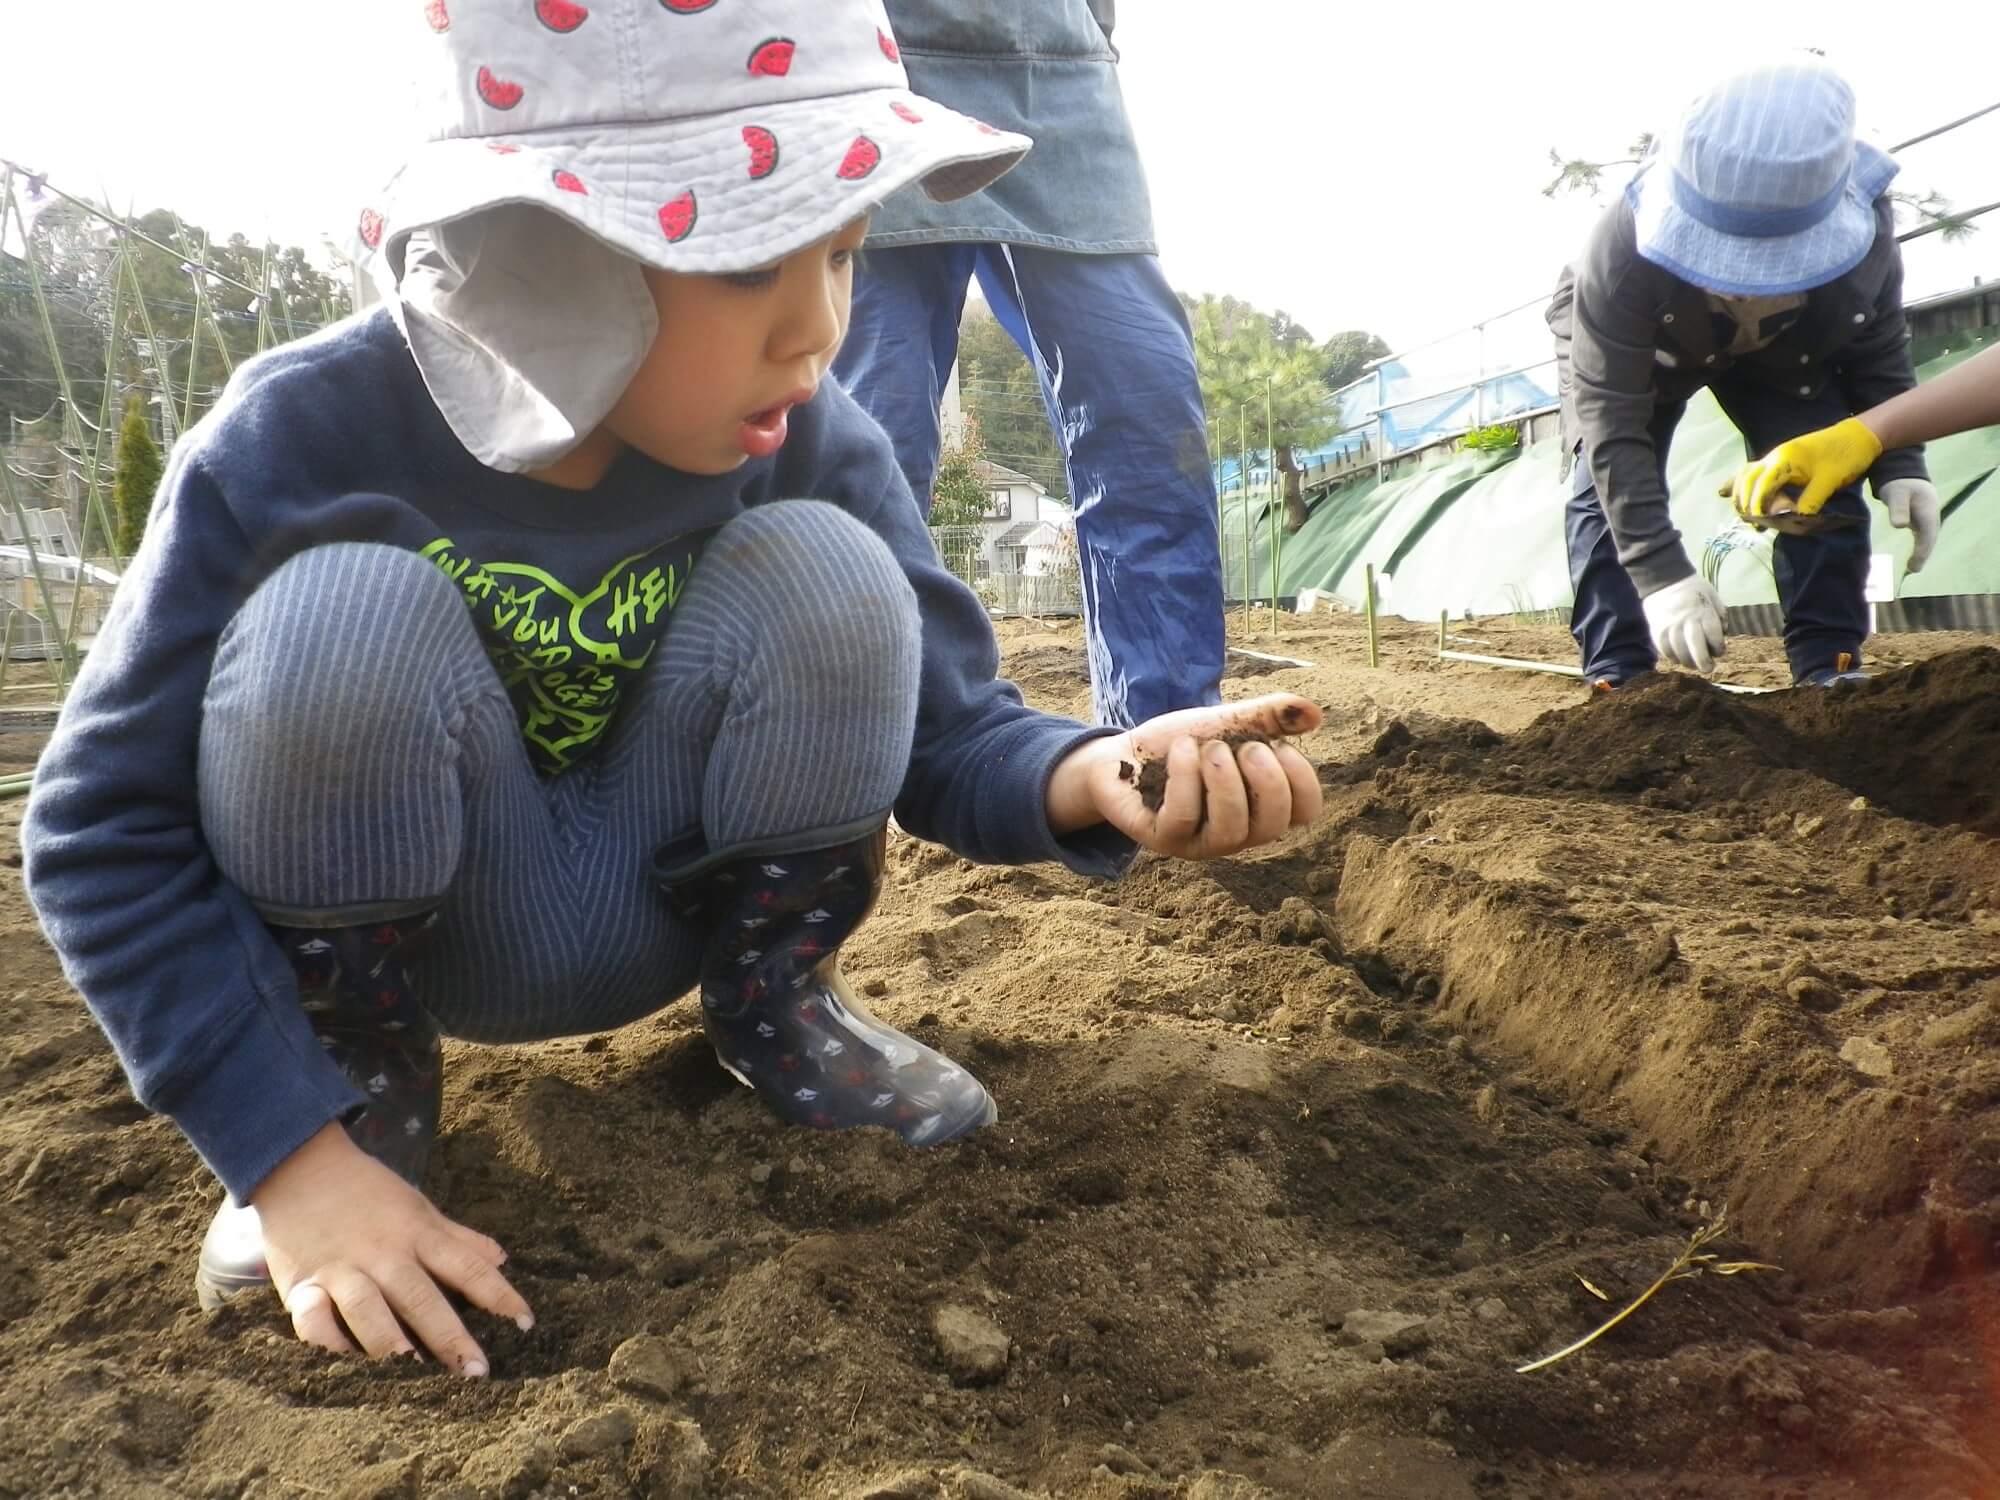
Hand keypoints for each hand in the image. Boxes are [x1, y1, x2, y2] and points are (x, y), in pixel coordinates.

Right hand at [252, 1122, 532, 1373]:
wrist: (300, 1166)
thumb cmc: (368, 1192)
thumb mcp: (419, 1206)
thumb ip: (458, 1238)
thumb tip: (502, 1259)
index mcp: (418, 1233)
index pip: (467, 1267)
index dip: (499, 1295)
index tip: (525, 1324)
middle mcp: (384, 1254)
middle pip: (421, 1296)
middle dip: (449, 1335)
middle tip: (475, 1372)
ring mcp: (341, 1270)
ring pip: (368, 1309)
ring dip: (389, 1341)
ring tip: (412, 1373)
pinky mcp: (301, 1285)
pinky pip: (313, 1320)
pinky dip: (328, 1343)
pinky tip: (346, 1368)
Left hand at [1046, 694, 1322, 857]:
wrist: (1121, 754)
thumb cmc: (1181, 745)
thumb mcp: (1228, 723)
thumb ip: (1269, 717)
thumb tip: (1316, 714)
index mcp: (1260, 807)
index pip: (1305, 812)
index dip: (1301, 779)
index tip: (1277, 745)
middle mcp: (1236, 832)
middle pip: (1273, 825)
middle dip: (1265, 779)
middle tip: (1244, 747)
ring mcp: (1200, 842)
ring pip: (1232, 828)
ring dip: (1225, 778)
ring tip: (1210, 748)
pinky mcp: (1164, 838)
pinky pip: (1185, 816)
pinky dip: (1186, 775)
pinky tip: (1181, 749)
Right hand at [1641, 576, 1727, 672]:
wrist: (1663, 580)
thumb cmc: (1693, 588)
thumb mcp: (1712, 595)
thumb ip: (1720, 614)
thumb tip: (1723, 633)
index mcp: (1703, 612)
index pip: (1713, 636)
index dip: (1718, 647)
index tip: (1719, 651)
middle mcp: (1686, 622)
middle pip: (1696, 648)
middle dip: (1704, 662)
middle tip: (1708, 670)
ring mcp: (1669, 628)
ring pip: (1679, 652)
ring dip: (1688, 662)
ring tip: (1693, 665)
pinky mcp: (1657, 631)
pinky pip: (1665, 650)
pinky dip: (1672, 657)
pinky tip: (1678, 659)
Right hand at [1721, 417, 1882, 523]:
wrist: (1859, 435)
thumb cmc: (1846, 456)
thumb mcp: (1830, 481)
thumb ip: (1811, 501)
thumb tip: (1795, 520)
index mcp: (1785, 459)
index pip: (1761, 485)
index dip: (1757, 505)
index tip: (1758, 522)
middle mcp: (1774, 457)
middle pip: (1746, 480)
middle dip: (1745, 502)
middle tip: (1752, 522)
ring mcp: (1776, 458)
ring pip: (1745, 475)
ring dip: (1740, 494)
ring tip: (1743, 514)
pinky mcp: (1781, 461)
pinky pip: (1752, 472)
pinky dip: (1738, 482)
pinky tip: (1724, 492)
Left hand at [1876, 478, 1939, 572]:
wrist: (1904, 473)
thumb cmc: (1899, 483)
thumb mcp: (1897, 493)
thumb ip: (1898, 508)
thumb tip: (1900, 526)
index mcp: (1928, 510)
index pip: (1928, 534)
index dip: (1923, 549)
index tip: (1915, 563)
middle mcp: (1931, 516)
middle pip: (1930, 538)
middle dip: (1923, 554)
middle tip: (1913, 569)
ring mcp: (1927, 518)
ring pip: (1927, 538)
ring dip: (1922, 552)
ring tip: (1912, 568)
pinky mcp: (1920, 520)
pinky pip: (1921, 536)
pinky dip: (1918, 547)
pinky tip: (1910, 557)